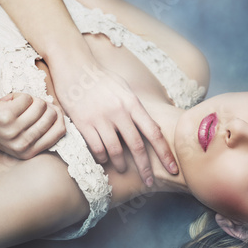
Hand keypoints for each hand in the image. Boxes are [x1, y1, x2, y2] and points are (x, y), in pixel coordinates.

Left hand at [0, 92, 65, 158]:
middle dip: (44, 104)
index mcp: (28, 152)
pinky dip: (18, 95)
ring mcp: (14, 132)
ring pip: (40, 106)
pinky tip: (6, 100)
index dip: (59, 116)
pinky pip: (26, 98)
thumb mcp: (19, 135)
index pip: (60, 131)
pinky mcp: (5, 117)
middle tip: (29, 104)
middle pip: (52, 116)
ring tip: (16, 103)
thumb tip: (60, 112)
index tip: (49, 108)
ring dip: (29, 99)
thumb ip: (39, 130)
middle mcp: (22, 145)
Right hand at [52, 61, 178, 186]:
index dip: (165, 153)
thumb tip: (152, 126)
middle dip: (146, 168)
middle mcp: (119, 112)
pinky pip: (96, 148)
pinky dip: (102, 157)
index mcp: (133, 103)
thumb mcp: (125, 89)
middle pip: (137, 146)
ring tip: (123, 169)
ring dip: (121, 164)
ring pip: (116, 150)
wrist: (74, 66)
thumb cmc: (102, 78)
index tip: (173, 168)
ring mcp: (101, 118)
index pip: (154, 132)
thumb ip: (137, 108)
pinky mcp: (84, 123)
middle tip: (150, 181)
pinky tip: (104, 159)